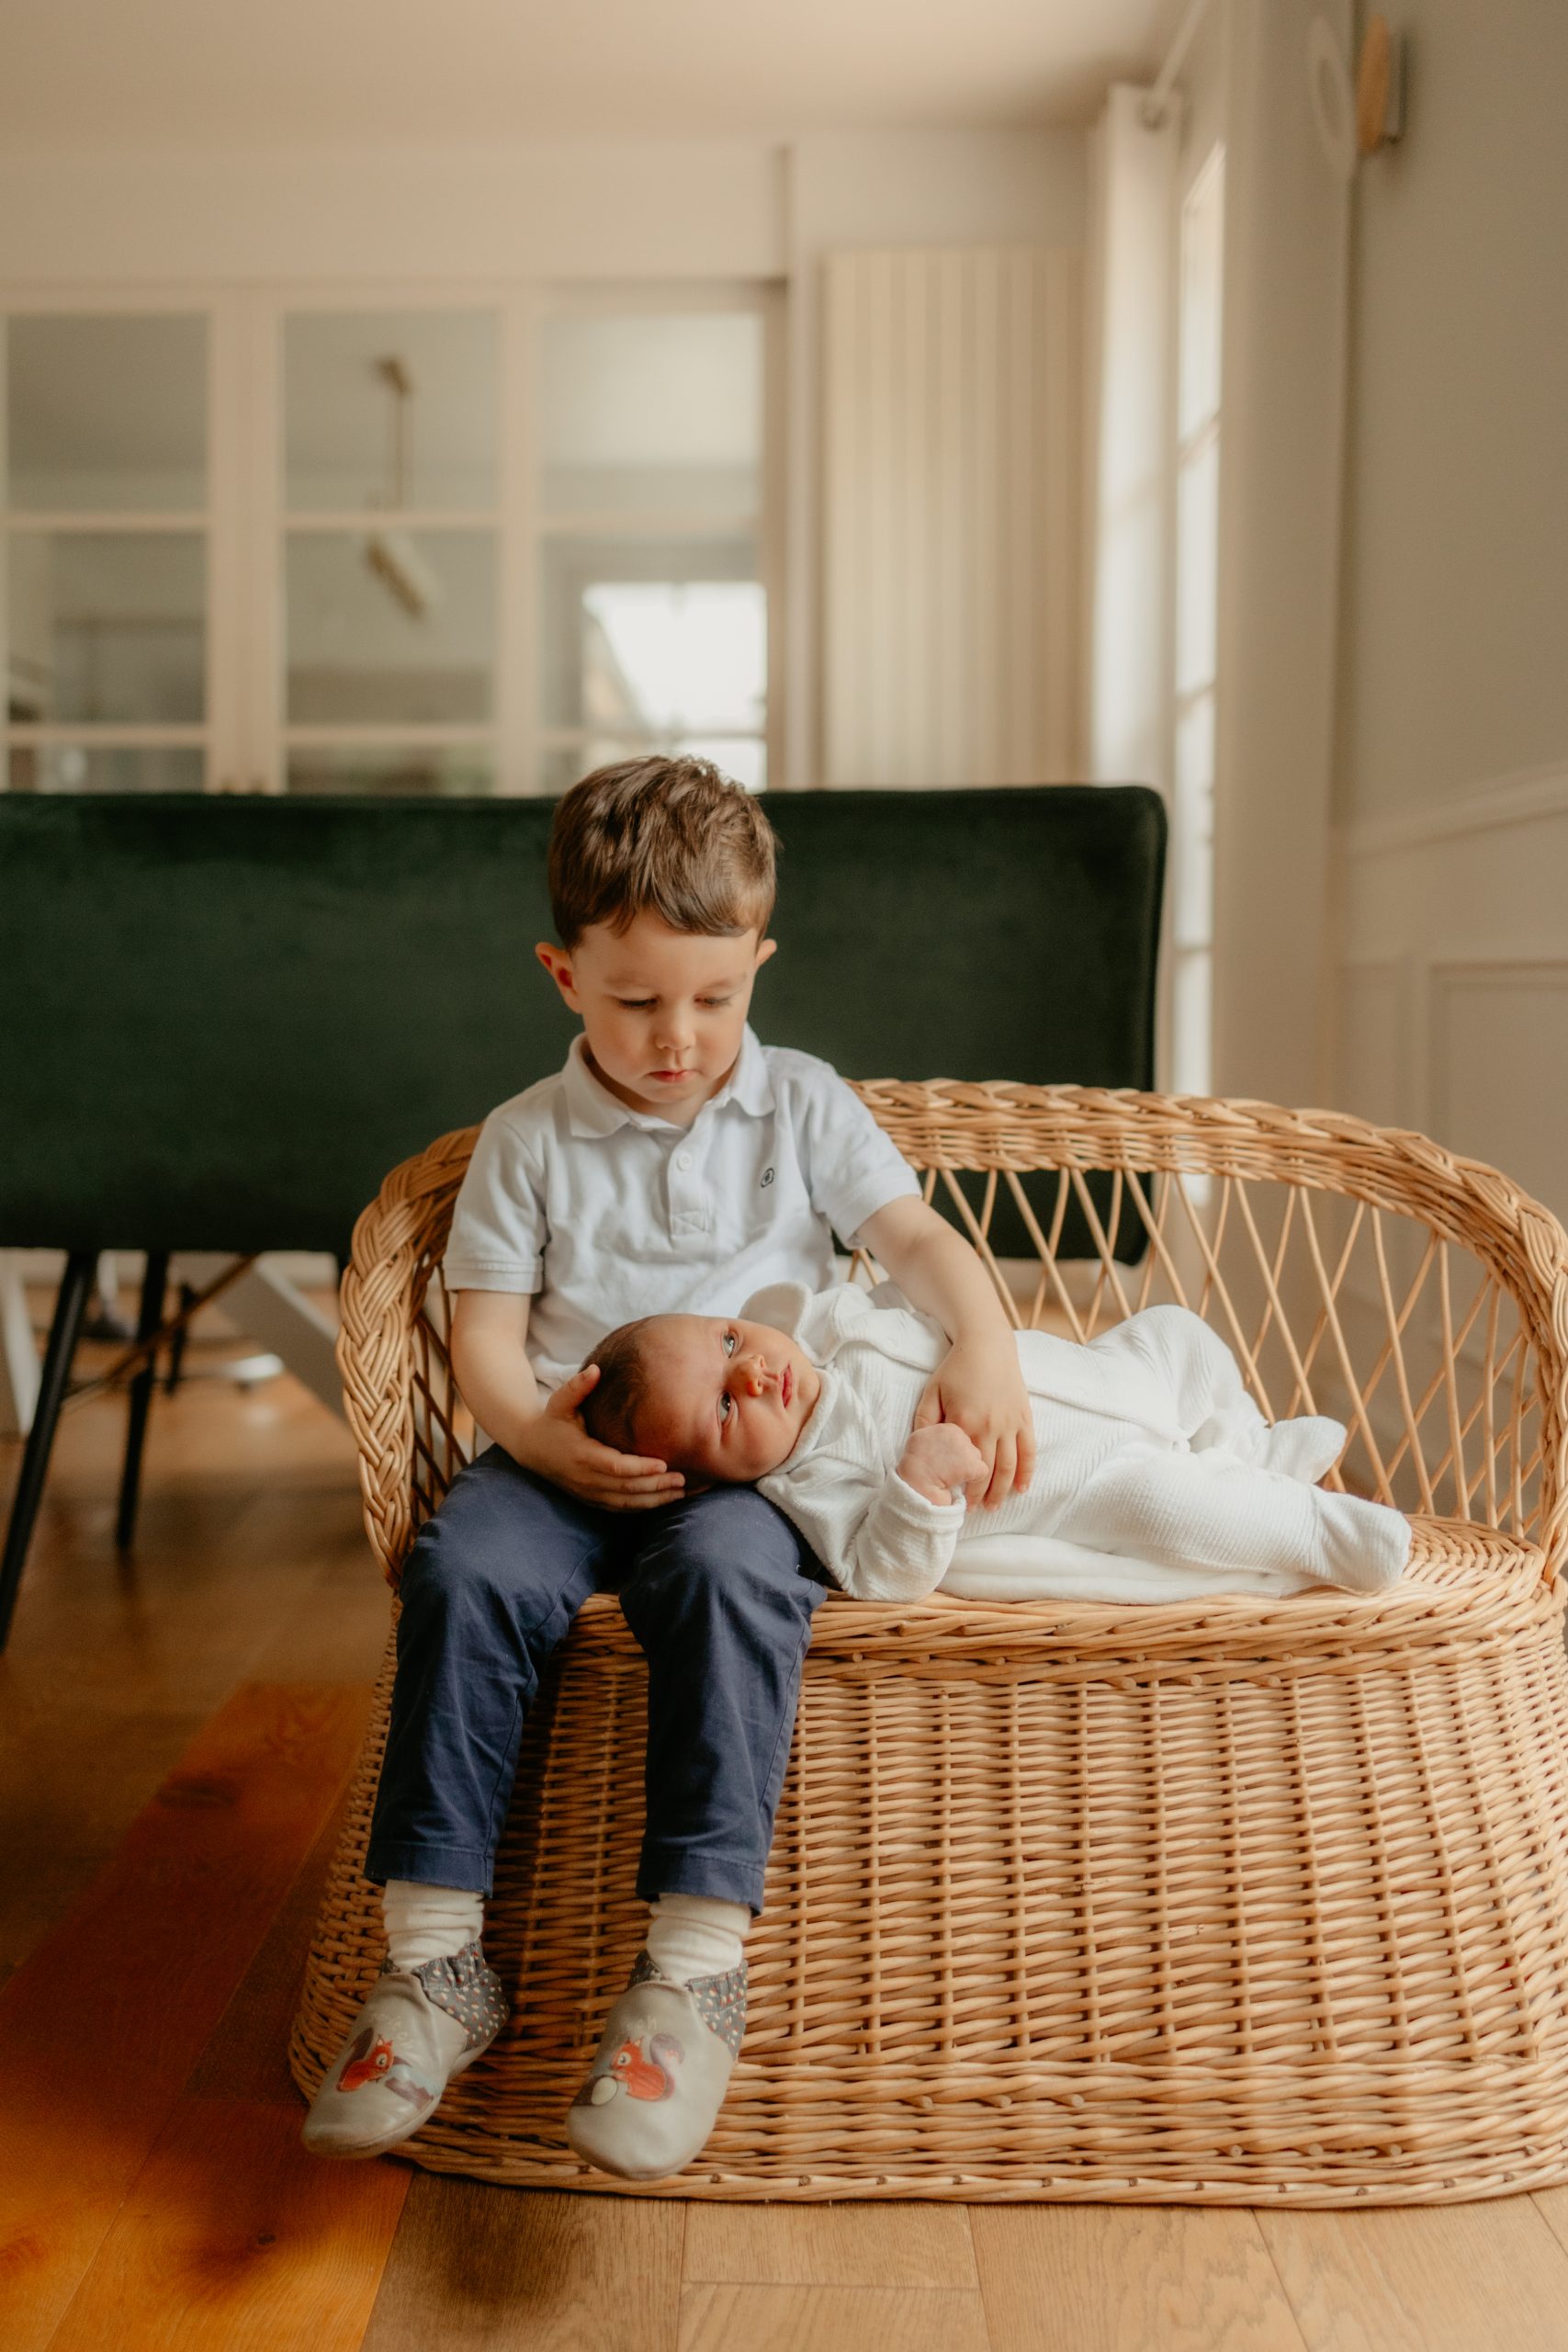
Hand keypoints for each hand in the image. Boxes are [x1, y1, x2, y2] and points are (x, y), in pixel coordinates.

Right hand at [512, 1364, 685, 1510]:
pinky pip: (620, 1508)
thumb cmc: (552, 1421)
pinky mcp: (591, 1500)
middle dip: (655, 1485)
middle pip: (625, 1488)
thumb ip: (578, 1386)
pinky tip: (664, 1500)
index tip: (663, 1463)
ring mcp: (588, 1492)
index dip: (639, 1468)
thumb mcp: (560, 1401)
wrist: (531, 1448)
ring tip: (681, 1492)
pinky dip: (643, 1507)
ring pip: (625, 1503)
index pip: (614, 1467)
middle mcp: (585, 1478)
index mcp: (580, 1455)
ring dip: (654, 1500)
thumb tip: (595, 1369)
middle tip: (683, 1479)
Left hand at [913, 1337, 1036, 1507]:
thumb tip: (921, 1449)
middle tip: (973, 1511)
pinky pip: (1029, 1451)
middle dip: (980, 1496)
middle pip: (987, 1472)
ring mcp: (1011, 1424)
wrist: (987, 1345)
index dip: (960, 1487)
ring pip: (1009, 1467)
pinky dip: (1027, 1473)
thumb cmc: (956, 1368)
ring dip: (1002, 1491)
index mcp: (964, 1422)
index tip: (954, 1502)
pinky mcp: (1025, 1418)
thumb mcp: (932, 1392)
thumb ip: (925, 1422)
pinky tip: (1022, 1488)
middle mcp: (990, 1427)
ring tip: (994, 1507)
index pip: (962, 1466)